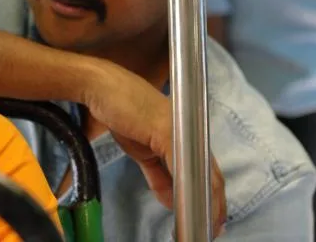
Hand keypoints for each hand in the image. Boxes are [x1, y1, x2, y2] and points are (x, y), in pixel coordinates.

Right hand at [84, 62, 227, 237]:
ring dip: (199, 199)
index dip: (214, 197)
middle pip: (210, 174)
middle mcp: (189, 132)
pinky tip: (182, 203)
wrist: (102, 89)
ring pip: (199, 172)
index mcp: (187, 135)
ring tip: (199, 220)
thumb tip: (170, 198)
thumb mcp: (143, 150)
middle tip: (213, 227)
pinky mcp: (166, 130)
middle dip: (213, 204)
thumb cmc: (121, 113)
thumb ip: (159, 173)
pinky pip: (179, 164)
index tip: (214, 220)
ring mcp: (180, 130)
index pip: (208, 171)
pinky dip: (182, 186)